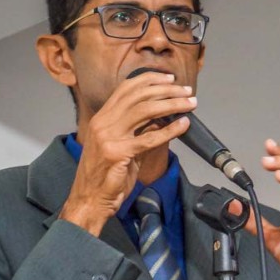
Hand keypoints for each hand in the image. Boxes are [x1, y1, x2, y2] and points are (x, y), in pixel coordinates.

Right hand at [60, 73, 194, 235]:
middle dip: (166, 90)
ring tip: (190, 103)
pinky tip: (183, 125)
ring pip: (145, 110)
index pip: (126, 88)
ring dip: (172, 104)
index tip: (169, 78)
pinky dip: (170, 130)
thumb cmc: (106, 177)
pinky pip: (149, 138)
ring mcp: (108, 137)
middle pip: (138, 95)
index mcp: (102, 118)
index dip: (149, 80)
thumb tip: (163, 118)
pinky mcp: (117, 153)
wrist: (89, 200)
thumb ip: (140, 131)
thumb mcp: (123, 147)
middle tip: (186, 90)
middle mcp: (103, 123)